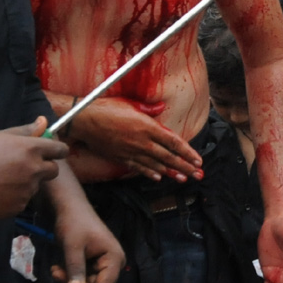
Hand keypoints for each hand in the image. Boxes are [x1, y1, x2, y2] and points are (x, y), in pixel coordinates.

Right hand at [0, 118, 66, 220]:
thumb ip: (25, 131)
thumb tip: (43, 122)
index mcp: (30, 149)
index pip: (60, 150)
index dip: (57, 151)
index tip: (53, 152)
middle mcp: (33, 170)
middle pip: (53, 170)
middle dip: (44, 168)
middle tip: (24, 167)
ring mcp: (27, 190)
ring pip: (36, 186)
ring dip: (26, 183)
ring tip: (2, 179)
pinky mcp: (18, 207)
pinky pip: (23, 200)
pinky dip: (15, 197)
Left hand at [50, 198, 125, 282]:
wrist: (69, 207)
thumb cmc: (73, 223)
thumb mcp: (72, 247)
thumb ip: (75, 269)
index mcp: (114, 258)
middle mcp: (113, 263)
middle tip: (56, 275)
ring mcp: (104, 264)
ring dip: (70, 281)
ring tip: (55, 270)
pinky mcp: (94, 264)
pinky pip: (83, 279)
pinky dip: (70, 277)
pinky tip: (58, 268)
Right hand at [72, 97, 202, 181]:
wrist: (85, 120)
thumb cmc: (107, 108)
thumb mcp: (131, 103)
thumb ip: (149, 108)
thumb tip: (162, 107)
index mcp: (148, 126)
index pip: (173, 142)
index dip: (187, 152)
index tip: (198, 159)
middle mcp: (143, 142)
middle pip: (168, 157)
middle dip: (185, 166)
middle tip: (198, 174)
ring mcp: (132, 152)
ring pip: (156, 165)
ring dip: (171, 173)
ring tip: (183, 179)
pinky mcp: (121, 158)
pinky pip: (139, 168)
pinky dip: (150, 173)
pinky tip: (159, 177)